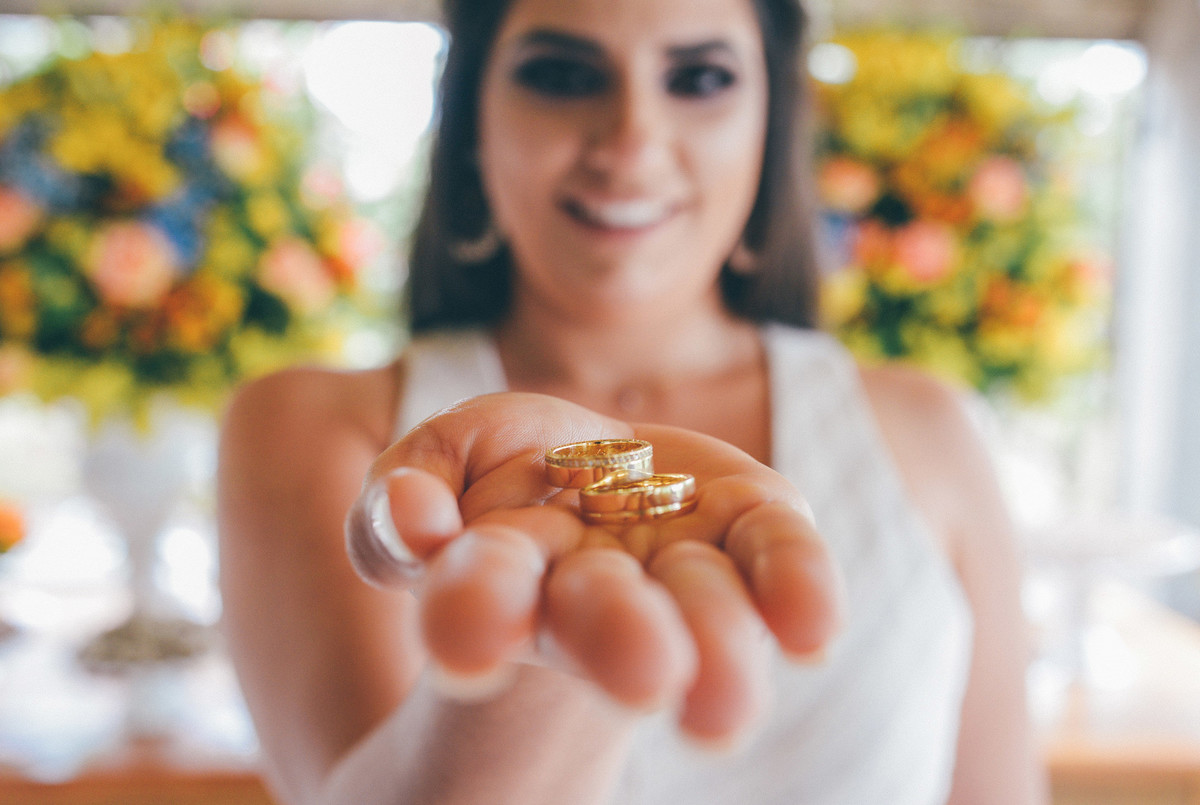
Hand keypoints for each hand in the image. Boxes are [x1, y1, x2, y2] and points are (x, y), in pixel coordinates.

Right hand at [345, 392, 842, 746]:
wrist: (603, 469)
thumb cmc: (508, 472)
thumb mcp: (444, 454)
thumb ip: (410, 485)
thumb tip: (414, 517)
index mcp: (511, 572)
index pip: (489, 596)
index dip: (475, 617)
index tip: (466, 650)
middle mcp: (600, 587)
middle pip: (606, 618)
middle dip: (622, 640)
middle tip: (647, 677)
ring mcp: (682, 561)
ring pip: (702, 604)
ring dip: (720, 642)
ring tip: (726, 702)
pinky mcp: (751, 519)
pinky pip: (779, 553)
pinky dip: (799, 588)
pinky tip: (811, 630)